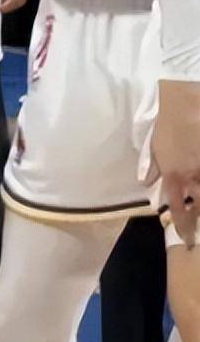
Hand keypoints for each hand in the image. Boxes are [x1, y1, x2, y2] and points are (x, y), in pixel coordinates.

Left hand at [149, 80, 199, 247]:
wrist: (186, 102)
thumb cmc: (168, 123)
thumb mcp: (154, 147)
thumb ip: (152, 167)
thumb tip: (148, 184)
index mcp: (175, 175)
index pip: (178, 208)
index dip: (182, 226)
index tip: (185, 239)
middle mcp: (194, 175)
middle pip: (199, 207)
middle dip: (199, 224)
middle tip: (197, 236)